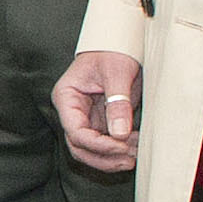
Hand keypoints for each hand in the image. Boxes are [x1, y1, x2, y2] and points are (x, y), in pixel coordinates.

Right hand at [54, 49, 141, 174]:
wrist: (119, 42)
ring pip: (91, 150)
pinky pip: (106, 143)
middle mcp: (72, 111)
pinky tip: (136, 145)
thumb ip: (118, 102)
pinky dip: (120, 149)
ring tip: (135, 154)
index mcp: (67, 97)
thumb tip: (120, 134)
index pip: (75, 131)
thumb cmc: (113, 50)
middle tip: (129, 159)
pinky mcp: (101, 121)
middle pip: (80, 147)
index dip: (98, 145)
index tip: (121, 146)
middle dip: (104, 158)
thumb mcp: (117, 72)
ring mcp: (86, 118)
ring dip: (112, 158)